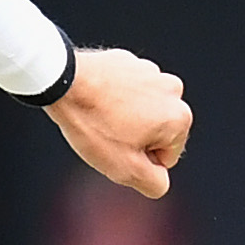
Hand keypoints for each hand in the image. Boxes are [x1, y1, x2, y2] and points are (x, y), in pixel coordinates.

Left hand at [48, 47, 191, 196]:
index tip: (117, 147)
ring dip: (124, 117)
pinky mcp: (129, 61)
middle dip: (134, 138)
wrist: (64, 83)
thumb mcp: (125, 168)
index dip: (138, 160)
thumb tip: (160, 180)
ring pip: (140, 110)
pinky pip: (124, 90)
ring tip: (99, 116)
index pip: (165, 158)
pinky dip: (112, 97)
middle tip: (106, 133)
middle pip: (155, 132)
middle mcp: (173, 90)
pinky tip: (94, 99)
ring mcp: (151, 71)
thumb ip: (154, 183)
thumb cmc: (95, 125)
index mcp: (180, 117)